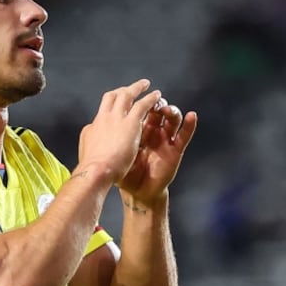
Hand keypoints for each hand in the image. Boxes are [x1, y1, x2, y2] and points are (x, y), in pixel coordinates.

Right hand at [76, 79, 159, 183]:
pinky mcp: (131, 122)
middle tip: (129, 88)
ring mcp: (116, 118)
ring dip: (136, 89)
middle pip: (111, 97)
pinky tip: (157, 96)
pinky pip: (142, 105)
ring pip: (126, 96)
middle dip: (121, 91)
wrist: (97, 171)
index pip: (102, 112)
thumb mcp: (87, 154)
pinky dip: (150, 99)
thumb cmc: (92, 170)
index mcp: (93, 127)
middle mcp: (103, 118)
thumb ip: (91, 145)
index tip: (116, 105)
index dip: (110, 107)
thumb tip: (90, 143)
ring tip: (145, 84)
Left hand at [117, 94, 197, 209]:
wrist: (137, 192)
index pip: (139, 108)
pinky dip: (190, 125)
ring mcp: (165, 139)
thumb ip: (106, 138)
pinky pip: (185, 135)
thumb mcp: (111, 152)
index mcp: (136, 129)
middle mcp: (153, 131)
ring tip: (167, 109)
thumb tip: (93, 126)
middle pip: (157, 110)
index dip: (139, 100)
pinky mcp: (176, 150)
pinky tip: (192, 115)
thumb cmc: (123, 174)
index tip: (136, 93)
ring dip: (171, 110)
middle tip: (154, 100)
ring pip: (172, 118)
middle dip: (156, 102)